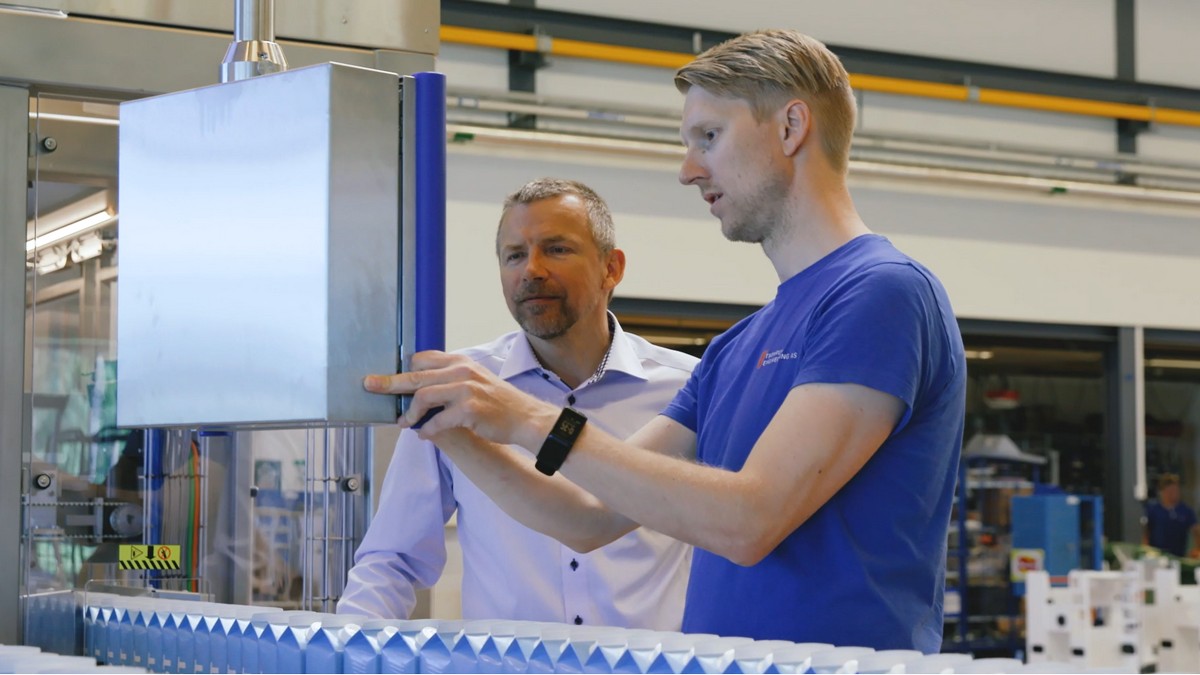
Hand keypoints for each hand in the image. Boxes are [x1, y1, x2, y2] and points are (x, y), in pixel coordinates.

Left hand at [363, 350, 555, 447]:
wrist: (525, 417)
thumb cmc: (497, 403)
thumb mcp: (474, 381)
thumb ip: (450, 380)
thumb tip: (419, 388)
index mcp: (460, 362)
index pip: (423, 358)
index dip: (405, 368)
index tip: (389, 378)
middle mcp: (462, 371)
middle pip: (416, 374)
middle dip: (389, 382)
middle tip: (370, 386)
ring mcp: (466, 389)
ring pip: (423, 396)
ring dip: (410, 413)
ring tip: (405, 423)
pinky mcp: (470, 409)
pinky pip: (438, 420)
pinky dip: (428, 429)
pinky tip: (425, 434)